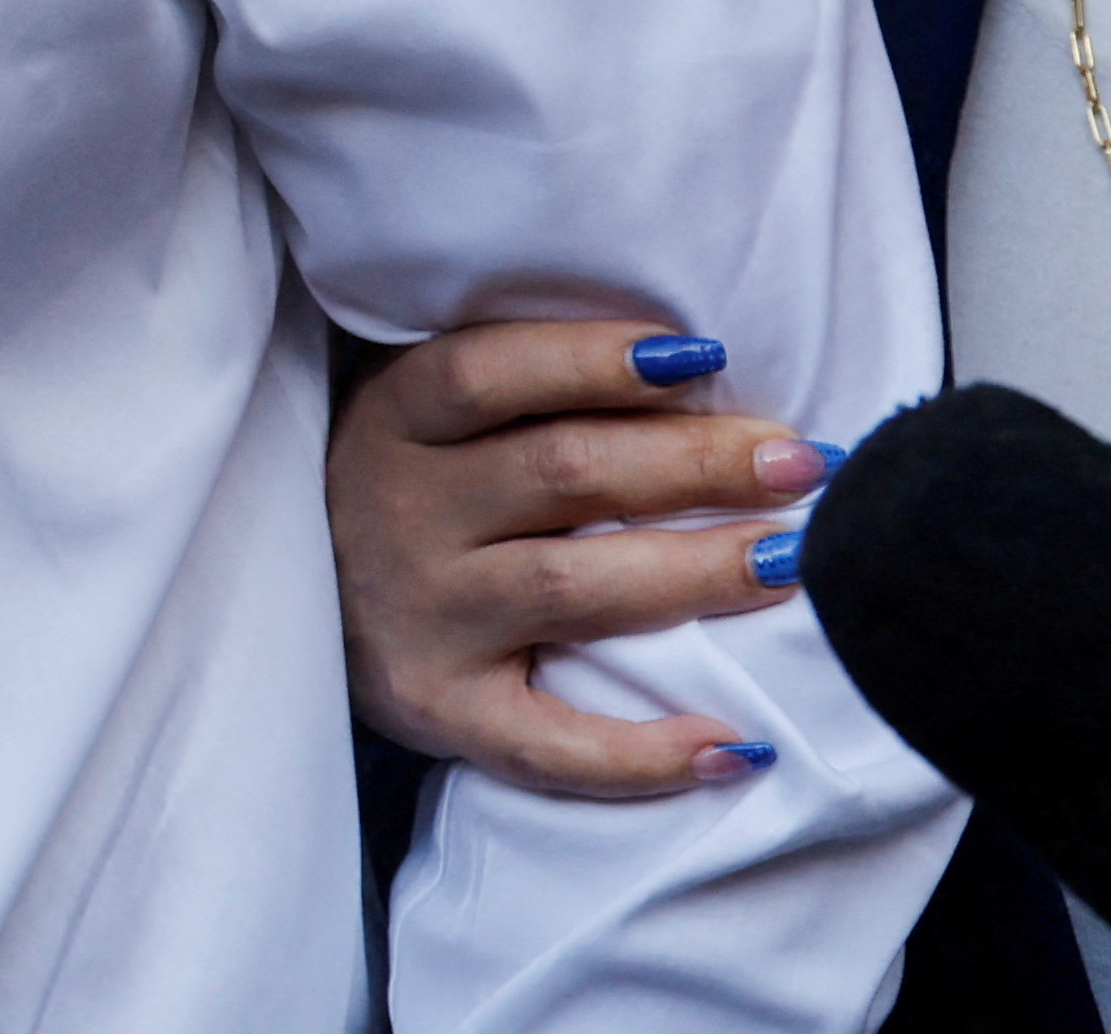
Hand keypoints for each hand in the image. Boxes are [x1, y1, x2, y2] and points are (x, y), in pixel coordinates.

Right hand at [325, 320, 833, 795]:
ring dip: (694, 573)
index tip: (706, 355)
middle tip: (802, 460)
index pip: (489, 373)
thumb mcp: (430, 412)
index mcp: (395, 418)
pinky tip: (733, 745)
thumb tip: (698, 366)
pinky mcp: (443, 713)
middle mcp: (402, 514)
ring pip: (572, 590)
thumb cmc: (415, 483)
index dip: (595, 360)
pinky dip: (643, 754)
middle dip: (696, 462)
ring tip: (789, 560)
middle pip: (561, 474)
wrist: (308, 600)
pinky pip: (548, 745)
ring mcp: (423, 618)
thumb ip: (527, 385)